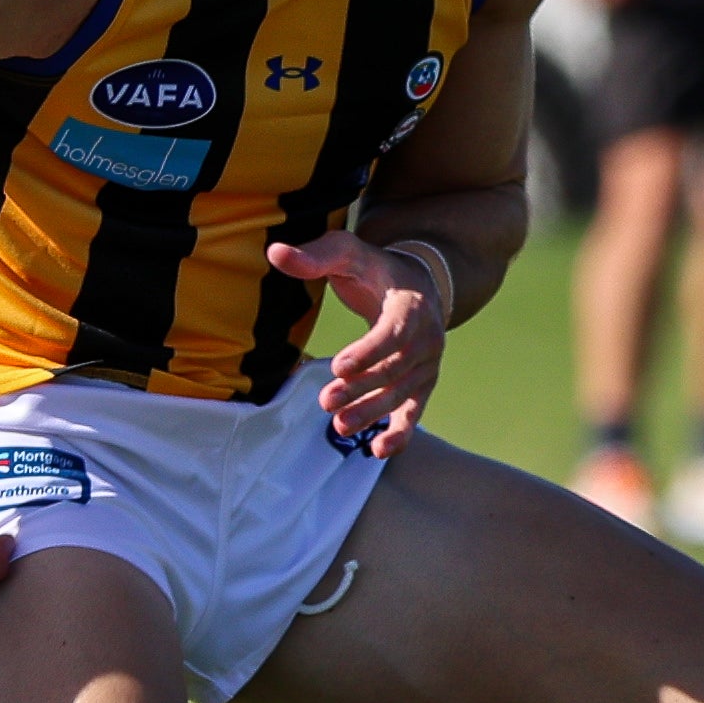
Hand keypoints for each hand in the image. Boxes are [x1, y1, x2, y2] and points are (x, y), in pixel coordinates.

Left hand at [269, 232, 447, 456]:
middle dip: (362, 388)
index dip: (369, 351)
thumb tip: (276, 252)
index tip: (339, 367)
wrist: (419, 284)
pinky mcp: (422, 384)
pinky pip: (414, 411)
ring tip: (338, 426)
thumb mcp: (348, 253)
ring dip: (372, 412)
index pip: (394, 332)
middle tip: (326, 401)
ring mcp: (427, 364)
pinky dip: (400, 433)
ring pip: (402, 394)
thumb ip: (316, 255)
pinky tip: (377, 450)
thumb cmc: (375, 270)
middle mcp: (428, 337)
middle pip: (395, 369)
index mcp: (412, 305)